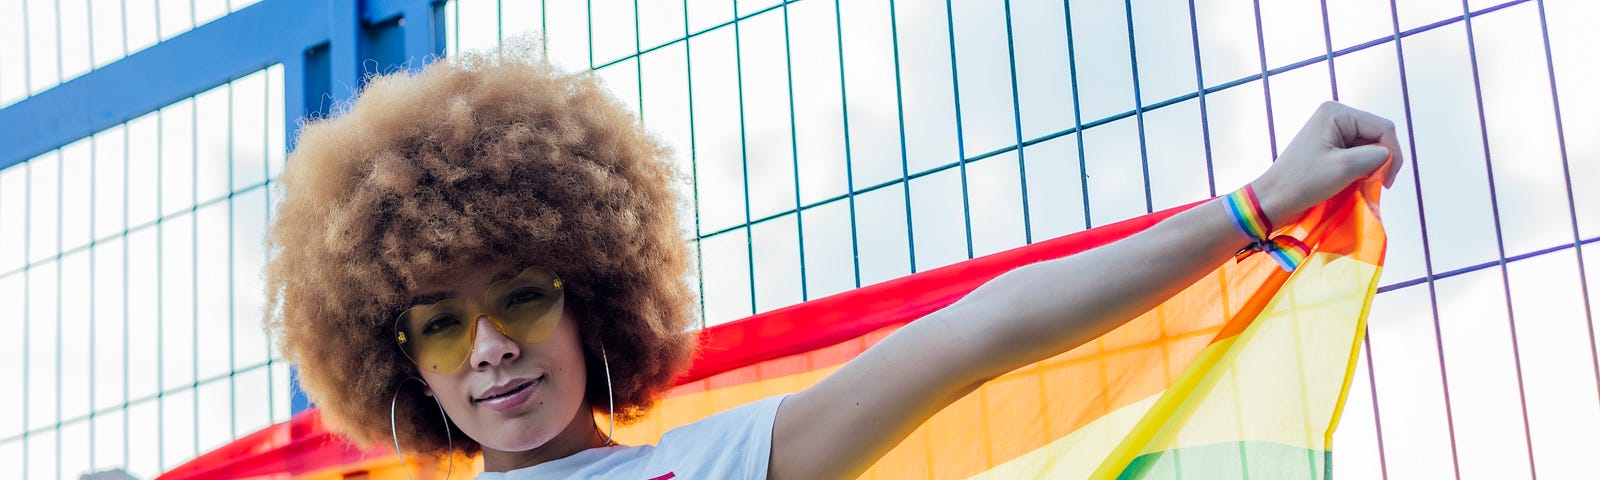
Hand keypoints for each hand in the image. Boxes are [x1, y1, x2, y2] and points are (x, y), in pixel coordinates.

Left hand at [1252, 101, 1403, 227]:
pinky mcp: (1331, 146)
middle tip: (1376, 184)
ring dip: (1371, 166)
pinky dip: (1361, 168)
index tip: (1386, 183)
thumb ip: (1375, 156)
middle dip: (1381, 160)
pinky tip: (1354, 181)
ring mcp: (1332, 130)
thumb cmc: (1303, 183)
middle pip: (1378, 135)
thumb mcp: (1344, 168)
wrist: (1273, 199)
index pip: (1383, 128)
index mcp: (1337, 113)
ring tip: (1361, 183)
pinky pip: (1358, 154)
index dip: (1393, 154)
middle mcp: (1336, 115)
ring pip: (1370, 146)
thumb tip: (1388, 155)